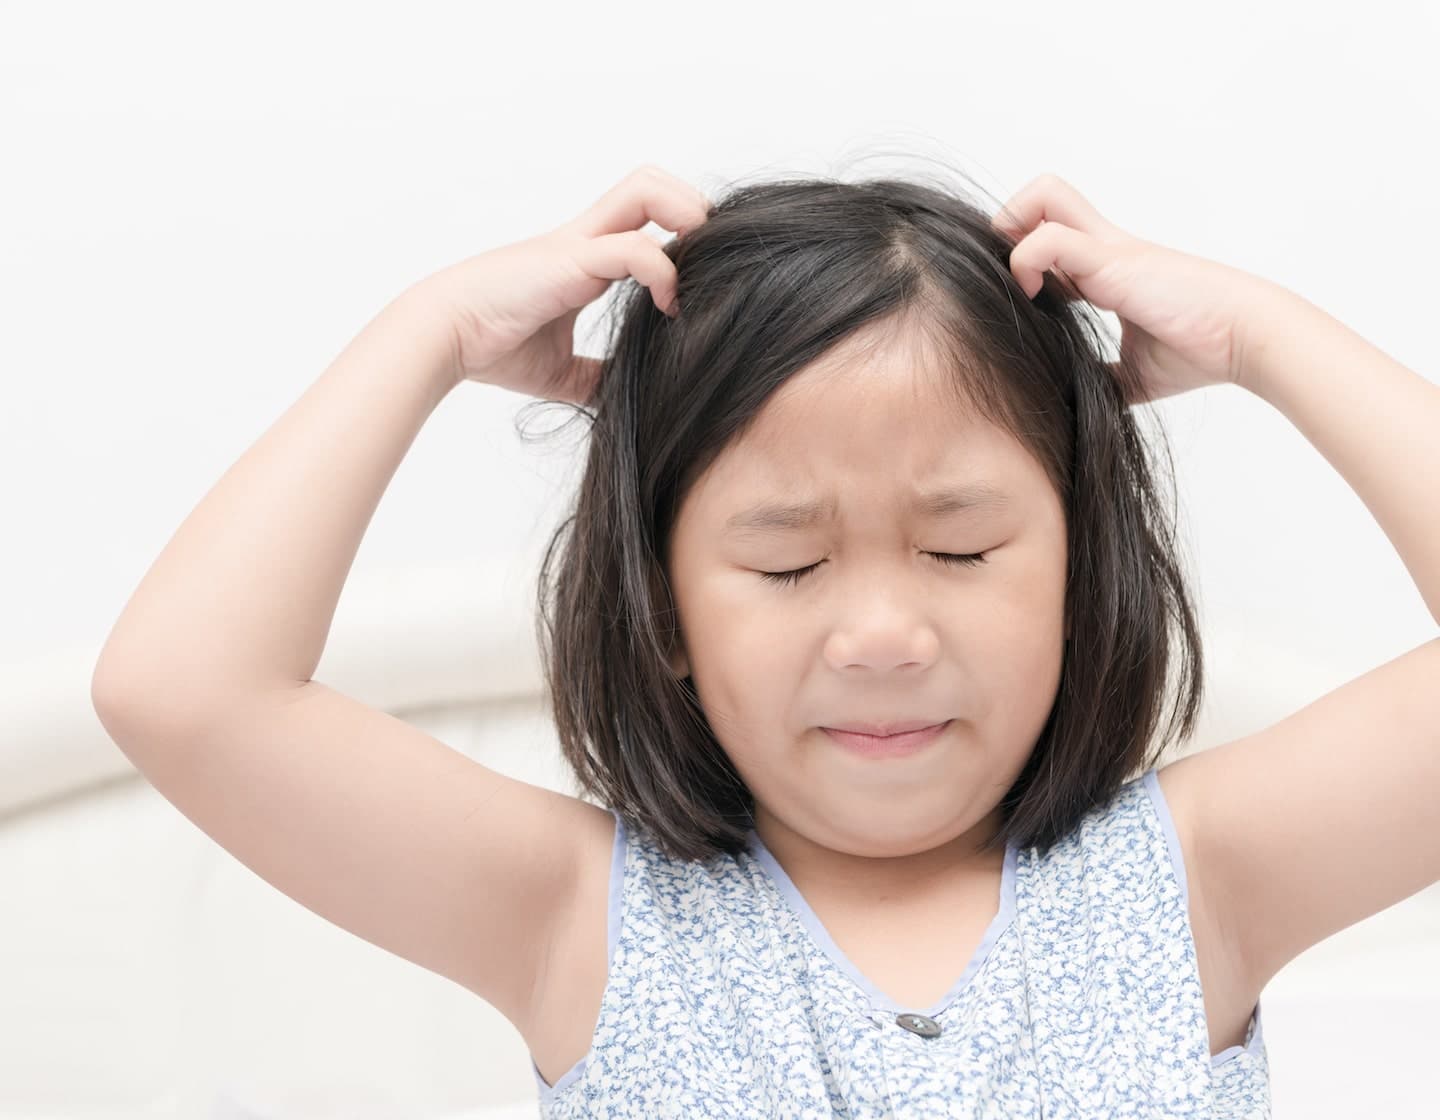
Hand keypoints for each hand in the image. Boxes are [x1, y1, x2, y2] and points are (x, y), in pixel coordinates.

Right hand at [416, 165, 711, 400]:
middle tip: (707, 260)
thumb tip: (626, 403)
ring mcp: (579, 245)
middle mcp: (585, 240)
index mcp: (584, 259)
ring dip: (688, 221)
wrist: (443, 338)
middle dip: (692, 207)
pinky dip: (665, 274)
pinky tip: (669, 308)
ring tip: (698, 274)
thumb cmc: (490, 347)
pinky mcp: (571, 260)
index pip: (644, 217)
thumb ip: (597, 377)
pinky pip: (635, 249)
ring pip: (647, 190)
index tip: (697, 284)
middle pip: (650, 182)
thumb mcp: (561, 372)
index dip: (679, 235)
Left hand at [991, 173, 1279, 404]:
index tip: (1024, 301)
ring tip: (1024, 290)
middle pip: (1043, 194)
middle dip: (1008, 225)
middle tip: (1014, 279)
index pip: (1051, 231)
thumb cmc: (1201, 352)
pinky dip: (1026, 264)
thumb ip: (1101, 379)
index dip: (1024, 256)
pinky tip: (1038, 301)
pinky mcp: (1112, 260)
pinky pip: (1049, 239)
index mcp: (1107, 268)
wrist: (1246, 340)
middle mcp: (1103, 248)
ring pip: (1041, 196)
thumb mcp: (1133, 374)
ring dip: (1012, 238)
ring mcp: (1107, 248)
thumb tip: (1073, 406)